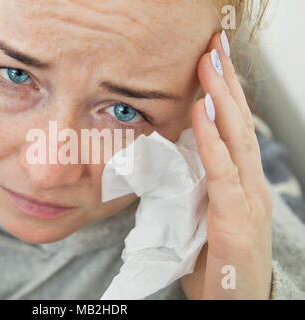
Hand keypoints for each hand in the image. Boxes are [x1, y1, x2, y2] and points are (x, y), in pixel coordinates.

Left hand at [180, 31, 272, 298]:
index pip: (234, 131)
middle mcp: (252, 186)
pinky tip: (204, 110)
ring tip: (210, 64)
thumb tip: (176, 159)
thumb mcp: (205, 216)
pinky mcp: (237, 219)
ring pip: (236, 139)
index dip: (225, 95)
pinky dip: (212, 138)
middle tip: (214, 47)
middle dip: (227, 83)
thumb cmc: (216, 262)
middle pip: (239, 125)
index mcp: (243, 184)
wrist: (237, 305)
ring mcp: (249, 201)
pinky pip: (223, 171)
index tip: (212, 64)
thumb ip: (196, 187)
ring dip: (222, 98)